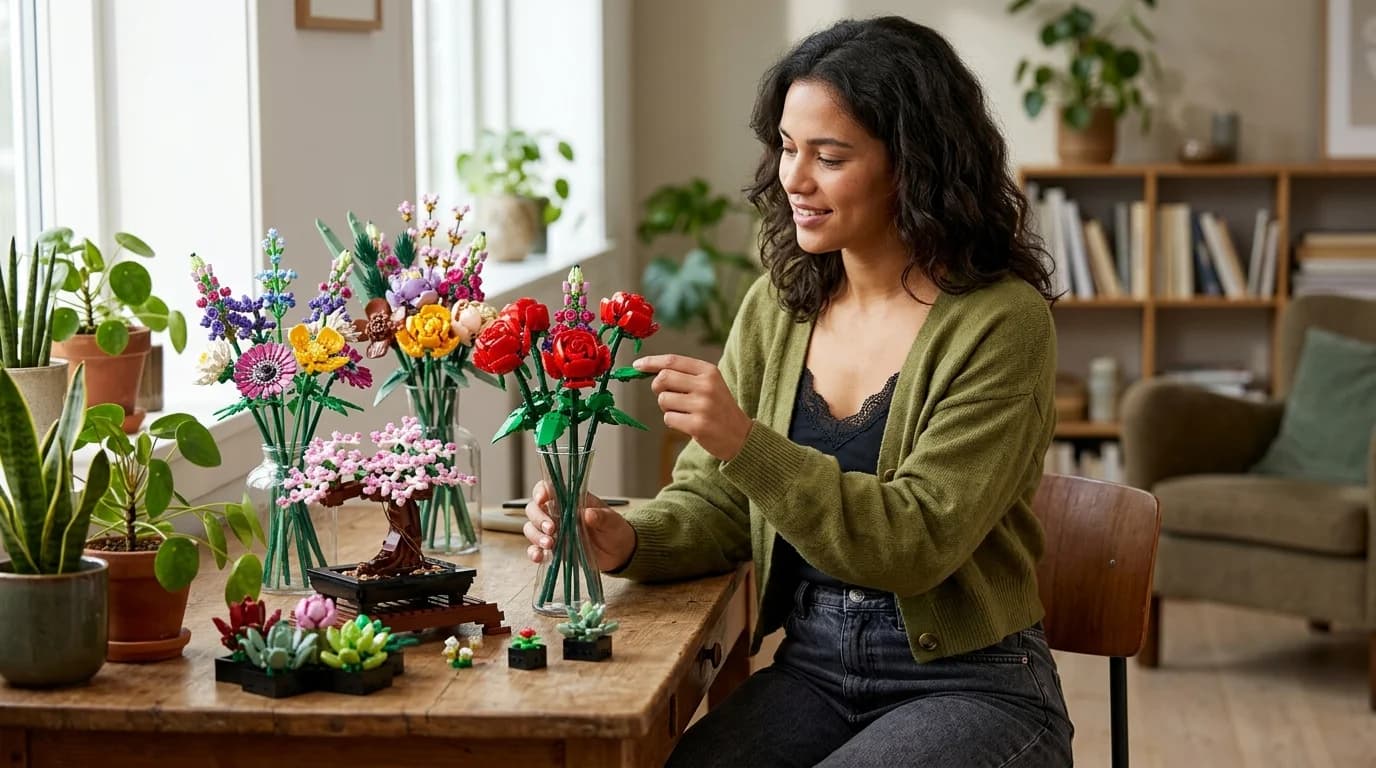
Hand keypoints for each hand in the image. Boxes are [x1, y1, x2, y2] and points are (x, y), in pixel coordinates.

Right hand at [523, 481, 636, 571]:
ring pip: (531, 528)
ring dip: (536, 536)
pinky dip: (534, 552)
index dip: (541, 491)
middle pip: (534, 509)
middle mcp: (557, 513)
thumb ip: (601, 516)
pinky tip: (540, 556)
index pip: (549, 489)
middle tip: (551, 529)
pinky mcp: (553, 549)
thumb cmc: (614, 529)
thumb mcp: (612, 521)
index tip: (542, 499)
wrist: (618, 552)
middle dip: (539, 518)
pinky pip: (536, 549)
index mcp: (570, 500)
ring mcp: (553, 532)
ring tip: (550, 544)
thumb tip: (588, 513)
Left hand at [634, 354, 753, 461]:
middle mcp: (706, 385)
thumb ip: (684, 375)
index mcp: (709, 371)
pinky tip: (688, 423)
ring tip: (685, 412)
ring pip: (663, 400)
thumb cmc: (719, 408)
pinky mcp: (697, 425)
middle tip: (668, 396)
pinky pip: (668, 418)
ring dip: (668, 408)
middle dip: (658, 388)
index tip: (637, 365)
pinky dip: (673, 422)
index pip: (672, 361)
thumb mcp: (710, 384)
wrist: (740, 436)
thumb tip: (649, 370)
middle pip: (663, 378)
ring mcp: (702, 405)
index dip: (651, 362)